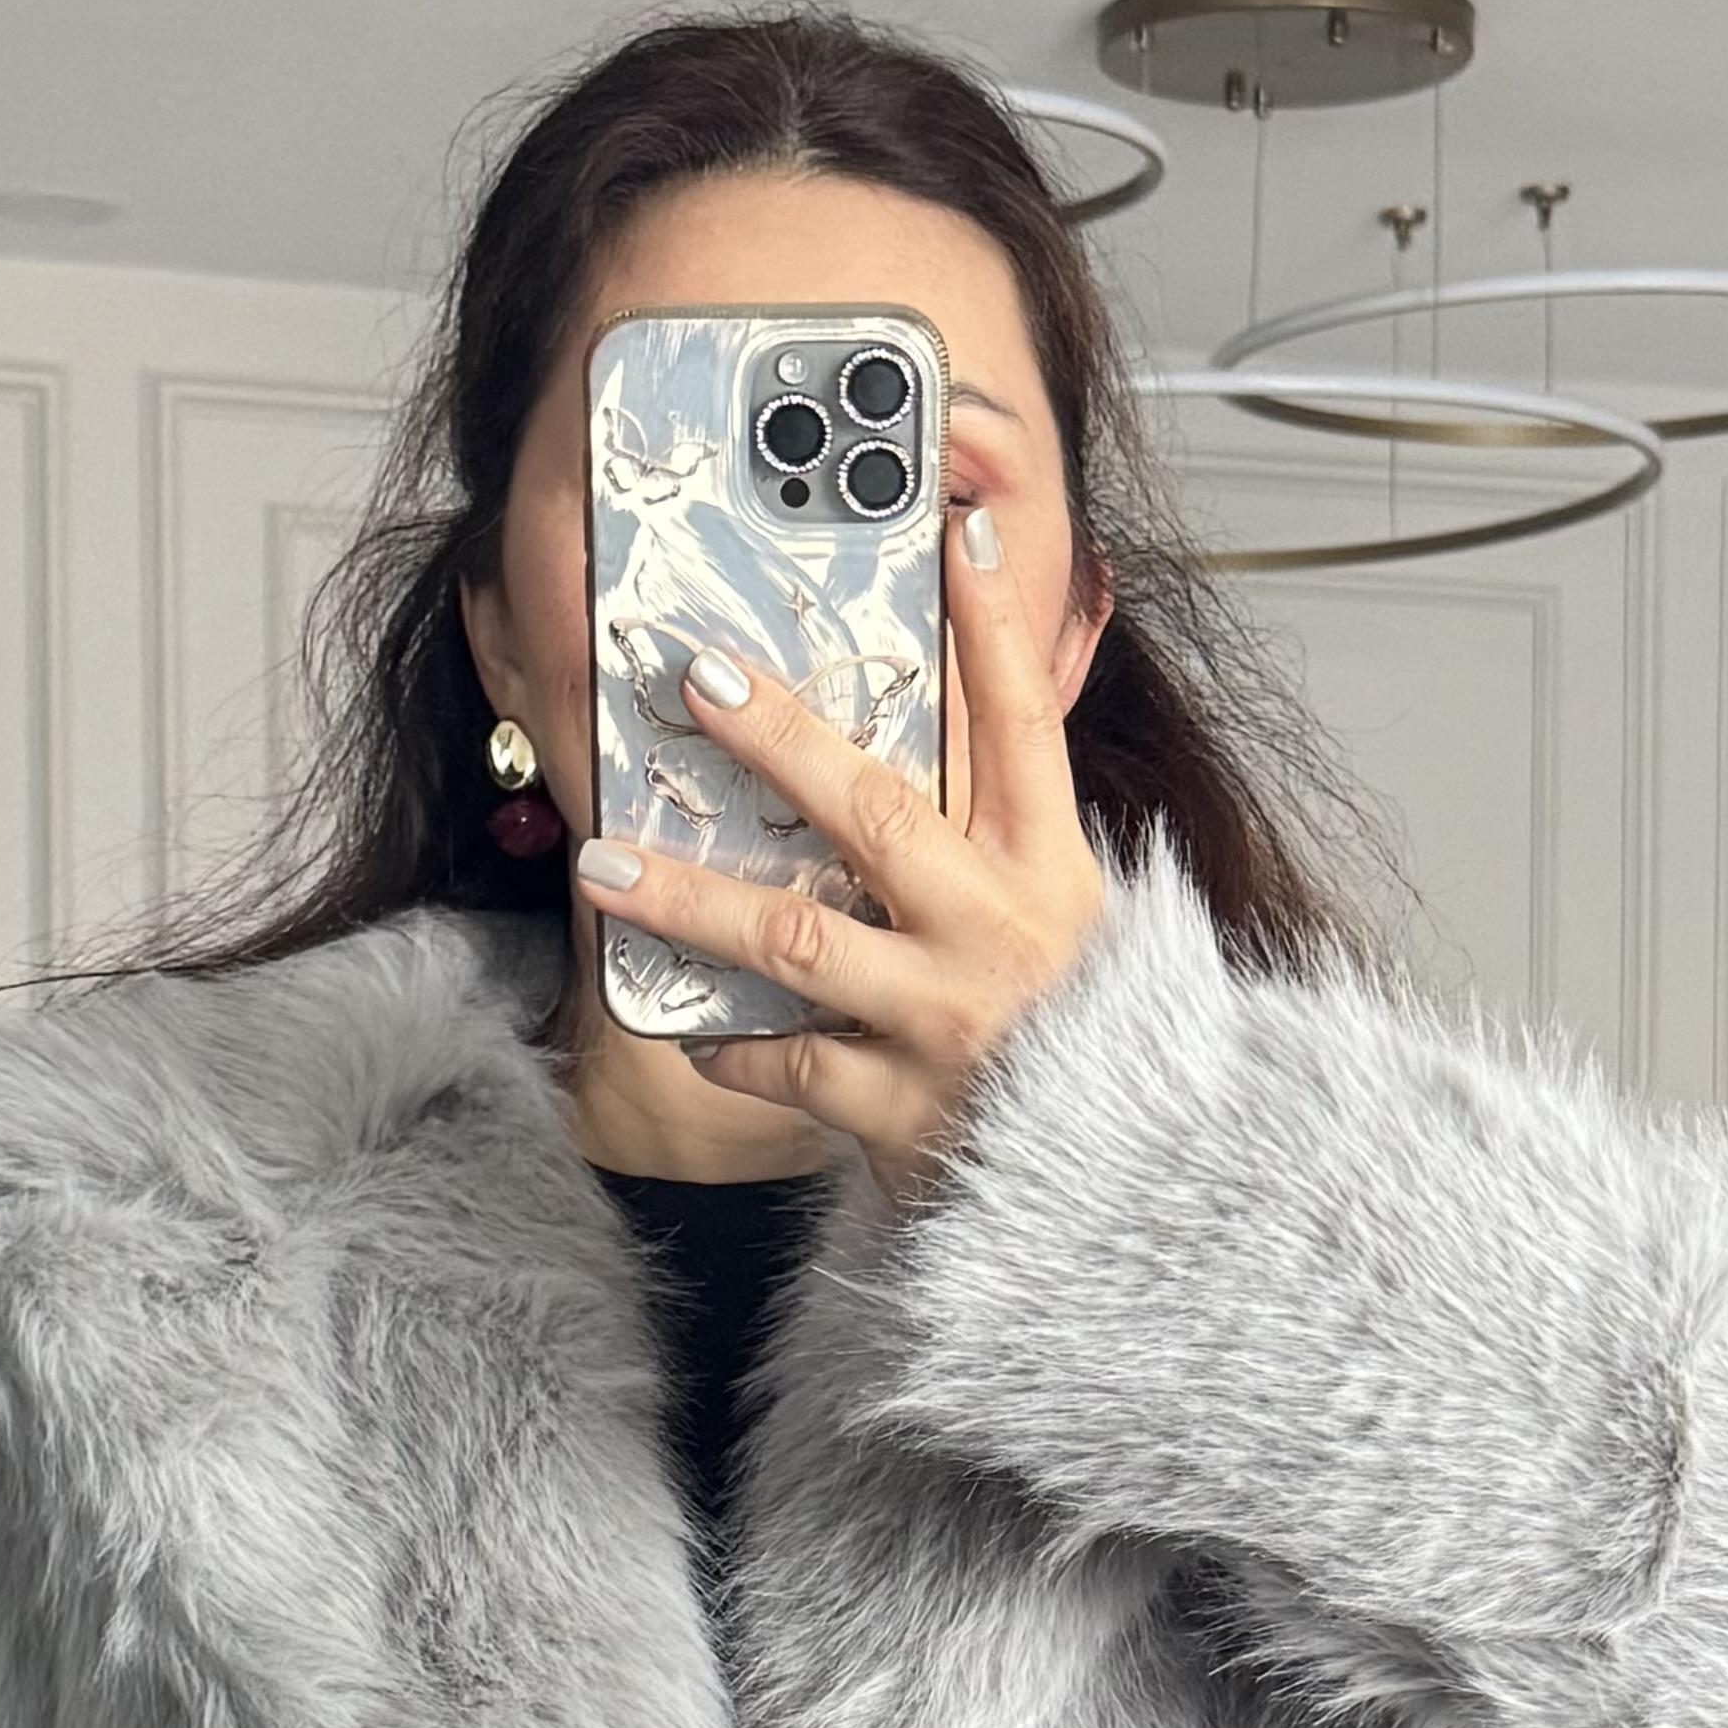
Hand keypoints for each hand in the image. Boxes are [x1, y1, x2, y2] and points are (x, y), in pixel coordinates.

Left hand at [574, 495, 1108, 1201]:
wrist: (1127, 1197)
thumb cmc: (1085, 1044)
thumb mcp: (1073, 923)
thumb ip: (1010, 837)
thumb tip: (971, 729)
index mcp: (1052, 870)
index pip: (1023, 723)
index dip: (995, 624)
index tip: (959, 529)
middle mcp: (998, 931)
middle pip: (873, 811)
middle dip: (777, 736)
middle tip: (693, 677)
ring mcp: (946, 1020)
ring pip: (793, 938)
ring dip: (686, 897)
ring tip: (601, 865)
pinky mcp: (899, 1106)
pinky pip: (786, 1061)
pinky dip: (731, 1042)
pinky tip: (690, 1025)